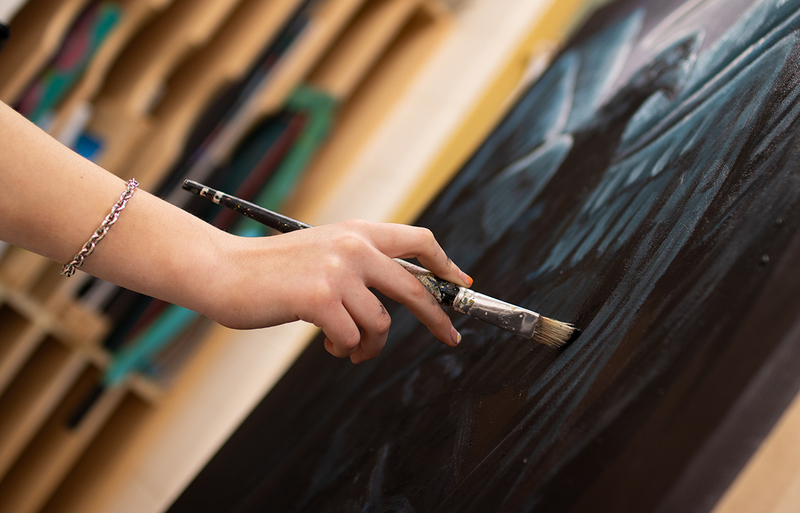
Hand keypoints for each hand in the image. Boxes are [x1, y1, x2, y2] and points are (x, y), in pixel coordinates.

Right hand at [208, 220, 471, 363]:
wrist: (223, 271)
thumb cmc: (271, 270)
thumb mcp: (324, 253)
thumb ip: (360, 265)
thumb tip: (402, 296)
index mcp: (357, 232)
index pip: (418, 241)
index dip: (445, 264)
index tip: (460, 283)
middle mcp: (354, 247)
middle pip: (414, 288)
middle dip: (437, 318)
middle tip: (450, 337)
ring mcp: (338, 272)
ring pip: (380, 323)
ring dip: (369, 344)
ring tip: (348, 346)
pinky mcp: (320, 298)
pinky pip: (352, 337)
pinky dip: (345, 348)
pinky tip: (331, 344)